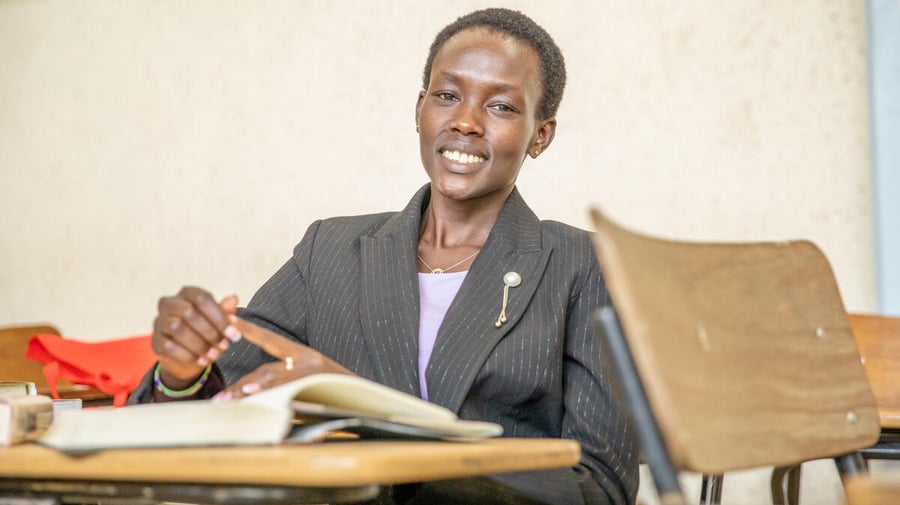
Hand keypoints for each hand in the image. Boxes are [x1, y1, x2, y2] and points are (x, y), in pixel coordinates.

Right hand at [152, 286, 241, 389]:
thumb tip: (234, 299)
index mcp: (187, 294)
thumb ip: (225, 311)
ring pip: (177, 328)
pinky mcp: (155, 341)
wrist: (190, 357)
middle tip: (225, 345)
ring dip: (200, 344)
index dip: (219, 316)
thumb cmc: (206, 333)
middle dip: (210, 331)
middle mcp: (169, 304)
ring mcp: (159, 322)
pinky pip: (169, 346)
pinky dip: (188, 355)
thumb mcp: (219, 322)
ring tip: (215, 355)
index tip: (234, 333)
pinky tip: (202, 361)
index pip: (201, 298)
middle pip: (188, 313)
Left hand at [216, 316, 353, 399]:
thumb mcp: (311, 377)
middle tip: (219, 395)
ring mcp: (311, 373)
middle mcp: (307, 360)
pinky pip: (287, 390)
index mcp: (303, 353)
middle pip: (268, 368)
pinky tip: (254, 395)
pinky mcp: (315, 385)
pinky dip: (270, 392)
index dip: (249, 329)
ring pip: (275, 379)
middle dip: (243, 383)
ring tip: (230, 397)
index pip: (270, 339)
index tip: (229, 320)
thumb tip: (251, 388)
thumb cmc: (335, 388)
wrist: (364, 396)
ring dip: (250, 388)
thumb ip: (284, 377)